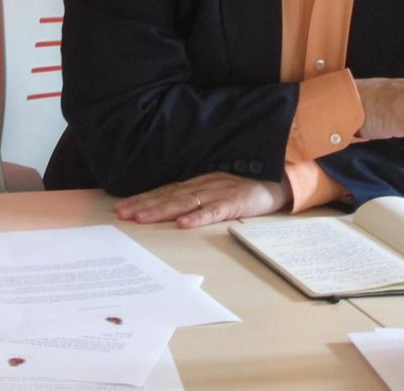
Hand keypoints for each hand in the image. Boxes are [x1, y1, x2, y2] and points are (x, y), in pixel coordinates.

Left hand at [114, 172, 291, 228]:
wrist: (281, 180)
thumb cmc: (247, 187)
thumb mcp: (218, 189)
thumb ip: (197, 197)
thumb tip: (171, 211)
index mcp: (200, 183)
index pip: (166, 191)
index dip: (144, 199)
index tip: (122, 208)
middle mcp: (205, 184)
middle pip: (169, 195)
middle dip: (144, 205)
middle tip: (122, 214)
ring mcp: (220, 192)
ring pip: (186, 202)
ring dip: (162, 210)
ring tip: (142, 218)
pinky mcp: (236, 202)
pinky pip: (215, 211)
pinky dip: (198, 217)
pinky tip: (184, 224)